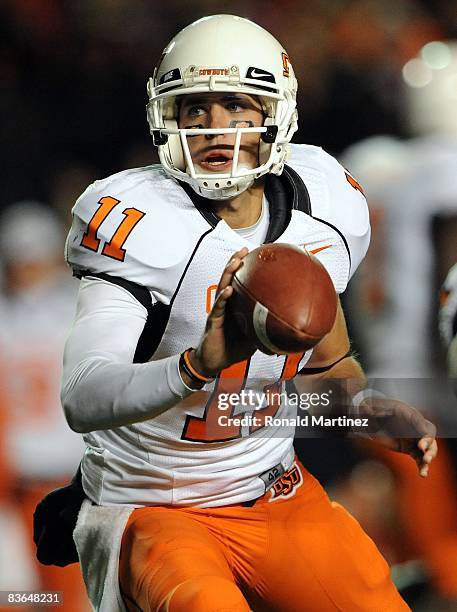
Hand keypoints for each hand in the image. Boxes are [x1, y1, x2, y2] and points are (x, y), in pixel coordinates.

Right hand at [189, 247, 256, 377]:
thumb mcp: (255, 337)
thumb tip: (288, 329)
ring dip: (228, 273)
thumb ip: (267, 329)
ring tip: (235, 262)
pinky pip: (219, 307)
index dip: (244, 269)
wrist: (215, 362)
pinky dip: (223, 297)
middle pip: (229, 278)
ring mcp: (219, 311)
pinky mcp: (214, 321)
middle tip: (244, 250)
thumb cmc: (233, 348)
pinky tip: (228, 289)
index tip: (255, 256)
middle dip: (235, 262)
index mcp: (235, 306)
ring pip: (222, 287)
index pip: (240, 282)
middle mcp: (226, 305)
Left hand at [358, 398, 437, 477]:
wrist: (374, 418)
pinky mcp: (410, 449)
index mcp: (408, 413)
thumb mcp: (372, 407)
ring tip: (425, 466)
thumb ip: (369, 408)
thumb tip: (365, 409)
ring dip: (429, 457)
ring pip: (427, 449)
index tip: (422, 443)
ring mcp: (414, 438)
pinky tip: (423, 474)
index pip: (421, 422)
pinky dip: (422, 466)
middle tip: (423, 451)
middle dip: (429, 444)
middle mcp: (415, 426)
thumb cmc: (375, 409)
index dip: (424, 433)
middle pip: (429, 436)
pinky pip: (419, 458)